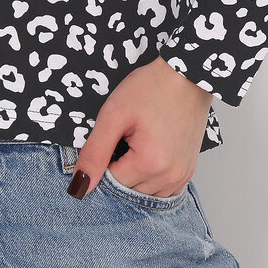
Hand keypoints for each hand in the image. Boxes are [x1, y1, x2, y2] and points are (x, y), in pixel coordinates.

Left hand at [67, 55, 212, 200]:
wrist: (186, 75)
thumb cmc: (152, 88)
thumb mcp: (114, 114)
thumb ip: (94, 152)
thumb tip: (80, 187)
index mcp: (151, 164)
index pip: (110, 183)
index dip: (102, 161)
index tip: (110, 138)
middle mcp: (170, 178)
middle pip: (128, 190)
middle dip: (118, 168)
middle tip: (123, 136)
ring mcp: (182, 176)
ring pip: (144, 192)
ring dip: (133, 174)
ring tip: (136, 142)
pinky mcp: (187, 171)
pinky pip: (161, 189)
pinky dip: (149, 177)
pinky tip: (147, 152)